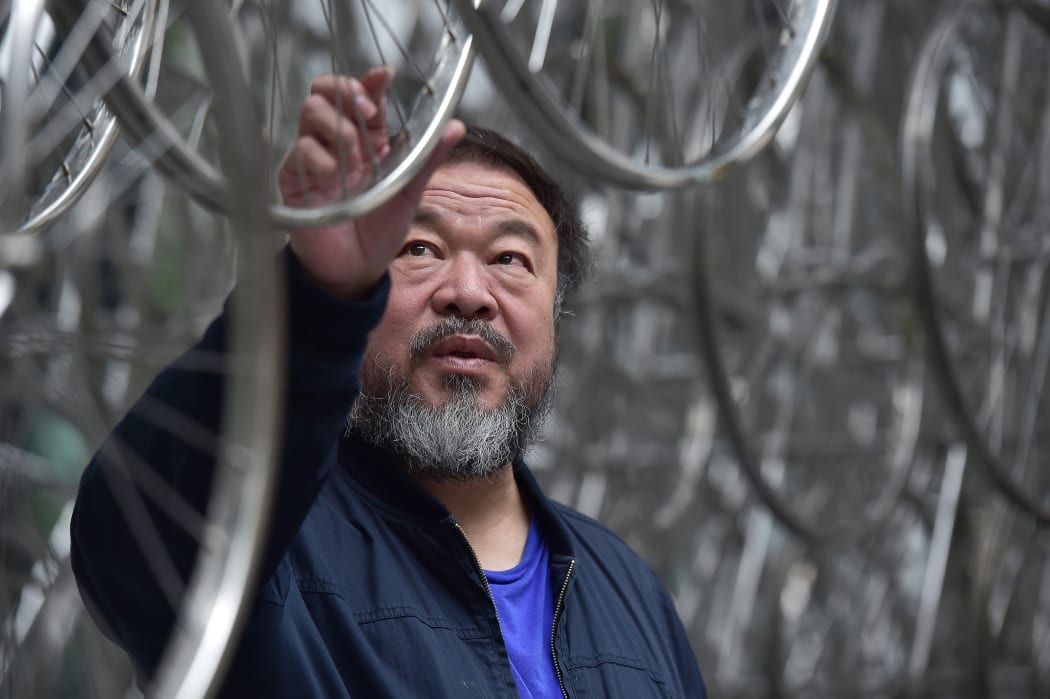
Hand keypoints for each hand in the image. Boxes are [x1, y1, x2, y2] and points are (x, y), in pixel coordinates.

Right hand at [280, 67, 464, 299]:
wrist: (355, 271)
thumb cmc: (378, 233)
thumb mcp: (409, 193)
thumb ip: (428, 159)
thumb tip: (456, 127)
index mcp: (368, 142)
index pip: (364, 97)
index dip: (370, 81)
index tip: (384, 76)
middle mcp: (338, 143)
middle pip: (326, 91)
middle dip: (347, 92)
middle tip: (368, 113)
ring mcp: (313, 158)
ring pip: (311, 112)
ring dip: (338, 125)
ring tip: (356, 156)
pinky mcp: (295, 179)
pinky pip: (300, 151)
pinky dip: (319, 157)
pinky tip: (334, 177)